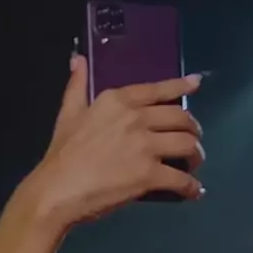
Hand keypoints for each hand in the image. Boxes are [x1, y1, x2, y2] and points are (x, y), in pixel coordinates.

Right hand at [30, 56, 203, 228]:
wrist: (57, 190)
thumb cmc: (61, 154)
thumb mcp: (68, 113)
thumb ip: (77, 86)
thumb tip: (78, 60)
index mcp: (118, 101)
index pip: (158, 90)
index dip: (181, 86)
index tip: (196, 84)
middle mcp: (136, 118)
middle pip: (181, 118)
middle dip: (192, 129)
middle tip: (191, 141)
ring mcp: (145, 147)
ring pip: (187, 145)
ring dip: (195, 155)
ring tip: (193, 165)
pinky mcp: (149, 174)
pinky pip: (180, 179)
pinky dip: (191, 187)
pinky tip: (193, 192)